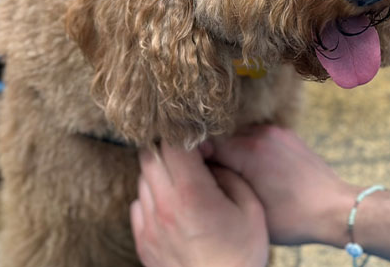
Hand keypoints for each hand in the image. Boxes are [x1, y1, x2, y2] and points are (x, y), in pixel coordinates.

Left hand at [130, 143, 268, 266]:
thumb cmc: (243, 254)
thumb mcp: (251, 208)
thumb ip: (229, 174)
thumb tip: (209, 157)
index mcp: (191, 193)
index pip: (172, 143)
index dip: (185, 134)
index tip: (199, 140)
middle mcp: (163, 206)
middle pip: (149, 156)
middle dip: (168, 149)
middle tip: (189, 157)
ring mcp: (149, 226)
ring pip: (142, 180)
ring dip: (160, 174)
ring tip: (184, 186)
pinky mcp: (143, 242)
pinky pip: (138, 205)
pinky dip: (153, 199)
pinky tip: (174, 209)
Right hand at [207, 125, 358, 246]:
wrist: (335, 209)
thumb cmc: (293, 218)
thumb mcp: (250, 209)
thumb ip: (223, 186)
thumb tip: (204, 173)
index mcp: (248, 150)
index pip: (207, 144)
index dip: (199, 160)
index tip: (197, 175)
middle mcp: (261, 134)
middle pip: (222, 138)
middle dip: (216, 156)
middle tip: (218, 178)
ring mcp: (276, 132)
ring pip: (240, 136)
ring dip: (235, 152)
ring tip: (239, 176)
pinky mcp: (287, 136)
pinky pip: (258, 138)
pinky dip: (252, 151)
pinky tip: (257, 171)